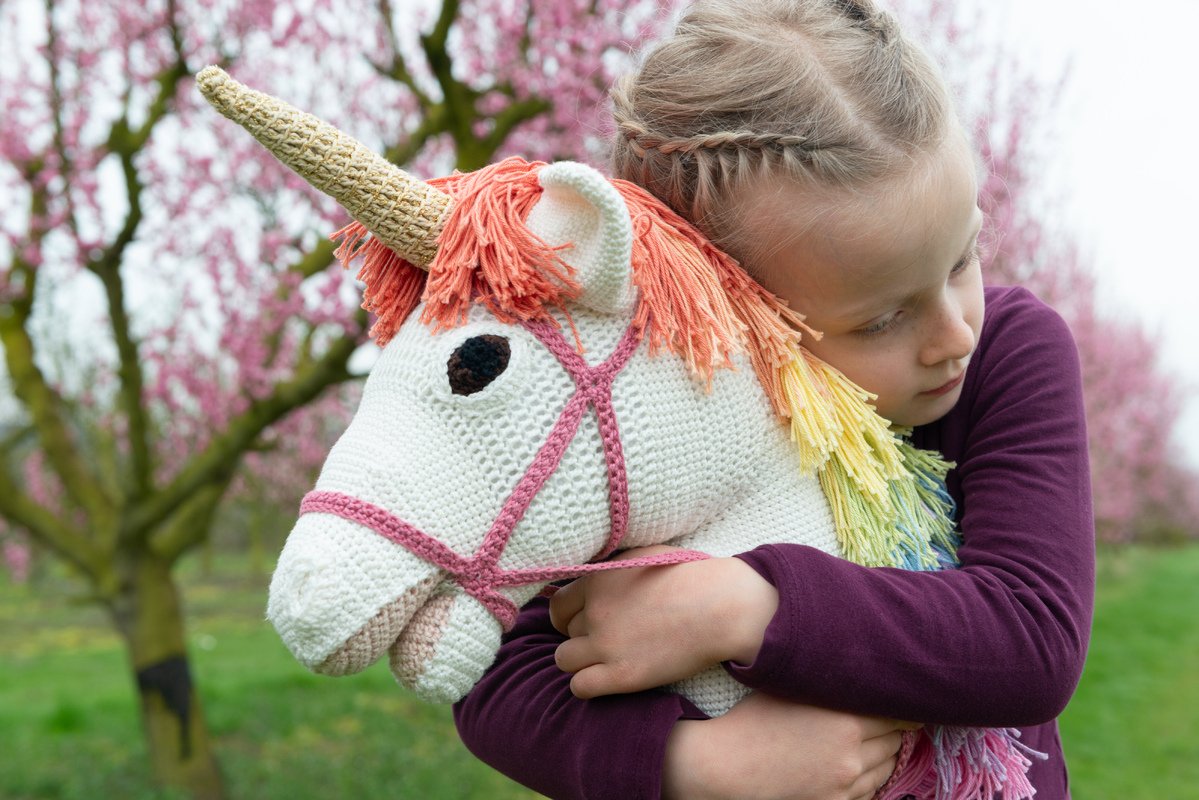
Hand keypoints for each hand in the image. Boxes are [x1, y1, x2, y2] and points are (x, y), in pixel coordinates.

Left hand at [550, 546, 778, 697]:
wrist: (720, 606)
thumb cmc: (690, 578)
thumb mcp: (642, 556)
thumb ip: (611, 570)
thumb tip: (592, 580)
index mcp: (598, 580)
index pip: (558, 604)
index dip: (570, 616)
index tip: (584, 623)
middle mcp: (595, 611)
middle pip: (566, 632)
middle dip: (584, 637)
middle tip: (610, 639)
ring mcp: (606, 644)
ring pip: (565, 660)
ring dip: (582, 661)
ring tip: (606, 661)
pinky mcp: (622, 675)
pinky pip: (580, 686)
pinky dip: (588, 685)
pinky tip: (607, 680)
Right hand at [663, 692, 918, 799]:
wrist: (726, 765)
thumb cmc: (754, 720)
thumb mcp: (795, 691)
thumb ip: (833, 684)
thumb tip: (864, 676)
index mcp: (844, 721)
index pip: (896, 712)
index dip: (902, 704)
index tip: (903, 697)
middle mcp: (852, 755)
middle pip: (895, 739)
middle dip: (893, 727)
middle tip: (889, 715)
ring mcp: (845, 784)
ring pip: (887, 765)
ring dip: (885, 751)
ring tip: (874, 739)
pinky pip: (872, 788)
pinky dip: (871, 775)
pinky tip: (858, 763)